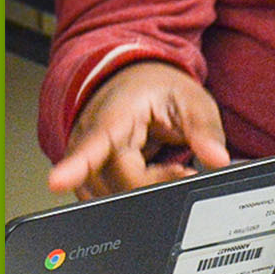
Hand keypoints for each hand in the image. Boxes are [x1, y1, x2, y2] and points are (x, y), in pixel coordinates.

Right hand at [47, 61, 229, 198]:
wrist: (136, 80)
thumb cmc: (159, 89)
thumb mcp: (193, 102)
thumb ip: (206, 132)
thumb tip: (218, 159)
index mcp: (115, 115)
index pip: (94, 144)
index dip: (76, 166)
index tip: (57, 181)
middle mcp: (90, 135)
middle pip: (114, 182)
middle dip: (155, 184)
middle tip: (182, 169)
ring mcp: (83, 155)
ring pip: (108, 193)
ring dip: (143, 190)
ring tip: (166, 167)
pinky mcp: (87, 170)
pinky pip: (106, 194)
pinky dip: (133, 192)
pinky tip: (149, 174)